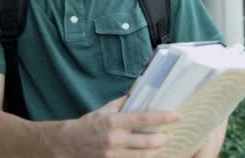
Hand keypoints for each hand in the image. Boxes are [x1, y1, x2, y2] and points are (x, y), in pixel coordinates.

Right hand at [59, 96, 180, 156]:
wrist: (68, 144)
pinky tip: (151, 153)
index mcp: (113, 122)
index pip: (143, 119)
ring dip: (157, 150)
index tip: (177, 115)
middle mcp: (114, 139)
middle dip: (163, 138)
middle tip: (171, 133)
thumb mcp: (104, 109)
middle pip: (147, 141)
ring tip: (163, 143)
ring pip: (143, 155)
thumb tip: (140, 92)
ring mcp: (112, 155)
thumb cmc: (89, 124)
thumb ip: (122, 103)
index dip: (162, 117)